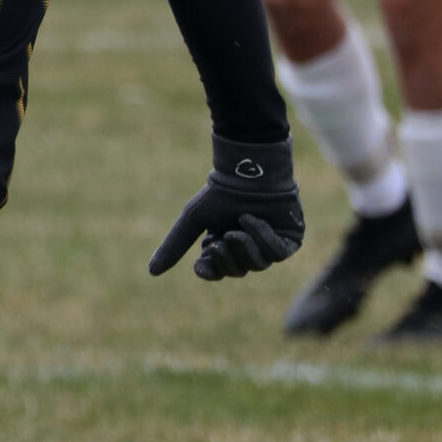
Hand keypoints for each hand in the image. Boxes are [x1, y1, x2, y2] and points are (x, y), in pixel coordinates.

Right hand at [149, 134, 304, 280]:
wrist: (246, 169)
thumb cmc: (220, 192)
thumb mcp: (193, 220)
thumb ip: (175, 246)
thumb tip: (152, 272)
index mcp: (224, 245)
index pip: (217, 271)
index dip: (210, 270)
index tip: (201, 262)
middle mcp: (247, 248)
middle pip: (238, 270)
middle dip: (228, 258)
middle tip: (222, 239)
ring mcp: (270, 245)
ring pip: (259, 265)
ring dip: (246, 247)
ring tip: (238, 228)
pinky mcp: (289, 239)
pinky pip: (278, 253)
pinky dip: (263, 237)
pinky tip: (252, 219)